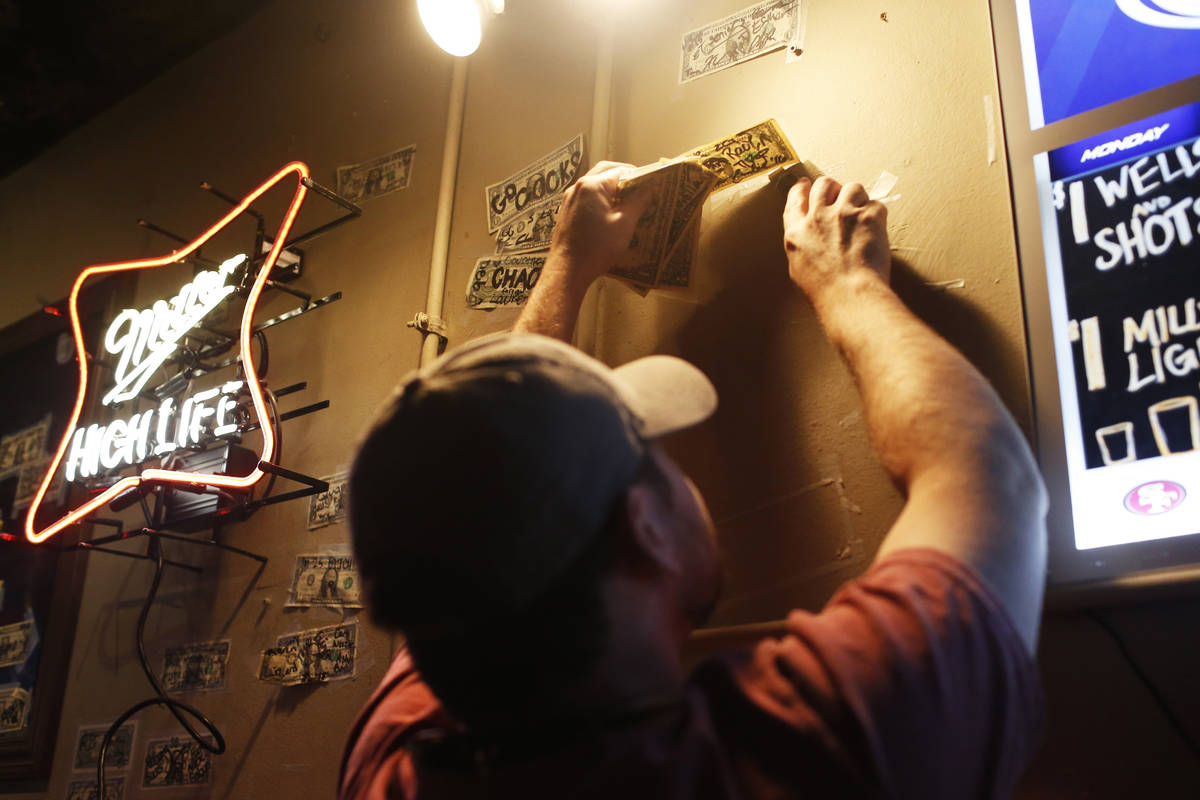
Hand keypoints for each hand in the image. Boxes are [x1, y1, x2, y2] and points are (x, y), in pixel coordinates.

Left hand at [546, 161, 652, 288]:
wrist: (567, 271)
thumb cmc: (596, 248)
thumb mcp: (624, 224)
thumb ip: (637, 203)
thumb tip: (647, 190)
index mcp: (592, 186)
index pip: (620, 170)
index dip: (637, 176)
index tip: (650, 184)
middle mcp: (578, 188)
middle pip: (605, 172)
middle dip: (623, 177)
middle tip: (640, 187)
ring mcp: (570, 200)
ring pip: (595, 185)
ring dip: (611, 188)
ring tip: (628, 200)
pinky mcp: (567, 213)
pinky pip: (587, 198)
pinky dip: (601, 199)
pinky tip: (611, 213)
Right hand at [783, 176, 890, 300]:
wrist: (850, 295)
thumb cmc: (825, 291)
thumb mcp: (798, 268)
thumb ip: (802, 244)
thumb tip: (810, 237)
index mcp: (797, 231)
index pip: (796, 198)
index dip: (802, 189)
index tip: (806, 186)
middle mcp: (818, 216)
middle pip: (824, 183)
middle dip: (833, 188)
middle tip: (840, 199)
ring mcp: (844, 213)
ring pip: (852, 187)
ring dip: (857, 199)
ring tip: (861, 217)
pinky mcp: (869, 215)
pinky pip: (875, 204)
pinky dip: (877, 215)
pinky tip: (875, 231)